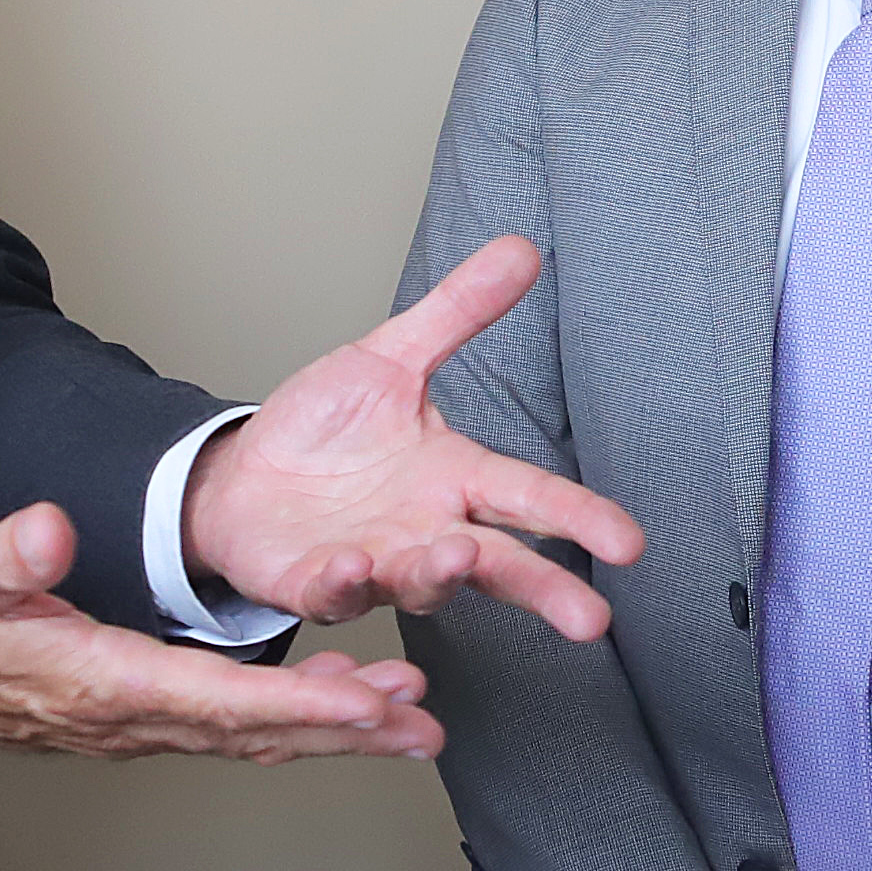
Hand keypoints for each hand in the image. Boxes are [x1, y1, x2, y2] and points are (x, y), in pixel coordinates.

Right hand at [0, 501, 442, 760]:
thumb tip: (46, 533)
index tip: (367, 703)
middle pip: (259, 734)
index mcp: (102, 683)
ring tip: (410, 717)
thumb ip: (6, 556)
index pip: (220, 703)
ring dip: (333, 727)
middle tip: (423, 728)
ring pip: (256, 735)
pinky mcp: (142, 714)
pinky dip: (296, 715)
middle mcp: (133, 718)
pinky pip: (235, 725)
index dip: (300, 705)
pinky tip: (340, 697)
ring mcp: (140, 724)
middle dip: (346, 732)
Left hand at [182, 236, 647, 640]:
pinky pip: (334, 591)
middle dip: (546, 593)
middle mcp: (427, 531)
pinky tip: (353, 564)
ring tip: (459, 555)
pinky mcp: (314, 584)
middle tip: (590, 621)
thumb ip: (458, 312)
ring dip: (441, 575)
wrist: (242, 476)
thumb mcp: (391, 358)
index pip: (531, 499)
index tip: (629, 543)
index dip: (580, 518)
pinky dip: (345, 584)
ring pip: (421, 584)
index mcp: (455, 479)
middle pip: (501, 567)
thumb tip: (521, 249)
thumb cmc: (326, 430)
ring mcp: (375, 564)